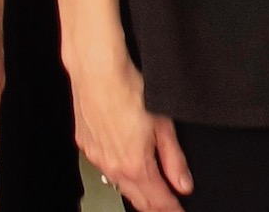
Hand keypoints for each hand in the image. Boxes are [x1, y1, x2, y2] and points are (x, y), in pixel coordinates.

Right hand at [70, 51, 192, 211]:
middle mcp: (113, 166)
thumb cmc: (129, 89)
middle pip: (138, 198)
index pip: (158, 200)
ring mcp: (96, 156)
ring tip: (150, 191)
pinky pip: (104, 166)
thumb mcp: (163, 124)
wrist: (96, 71)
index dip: (172, 209)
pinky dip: (118, 171)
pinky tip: (124, 164)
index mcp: (135, 165)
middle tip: (167, 208)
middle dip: (155, 207)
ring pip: (119, 183)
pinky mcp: (85, 145)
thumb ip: (173, 158)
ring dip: (136, 190)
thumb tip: (183, 183)